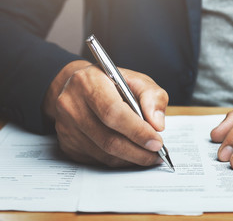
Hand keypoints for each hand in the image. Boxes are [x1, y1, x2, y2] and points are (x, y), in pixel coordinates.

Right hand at [43, 60, 168, 166]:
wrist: (79, 88)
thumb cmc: (111, 83)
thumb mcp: (137, 80)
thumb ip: (153, 97)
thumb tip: (157, 124)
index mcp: (88, 82)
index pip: (113, 112)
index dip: (137, 131)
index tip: (157, 142)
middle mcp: (71, 104)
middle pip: (108, 138)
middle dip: (138, 151)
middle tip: (157, 154)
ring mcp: (66, 127)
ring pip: (104, 153)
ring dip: (131, 158)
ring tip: (149, 155)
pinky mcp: (67, 144)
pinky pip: (98, 159)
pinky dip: (119, 160)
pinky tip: (132, 154)